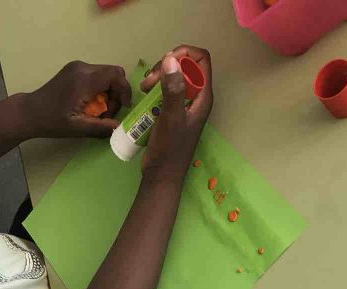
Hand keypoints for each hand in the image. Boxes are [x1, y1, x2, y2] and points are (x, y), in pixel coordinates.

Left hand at [24, 61, 131, 139]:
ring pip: (105, 74)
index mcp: (84, 80)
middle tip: (108, 112)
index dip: (125, 91)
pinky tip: (90, 103)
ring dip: (108, 92)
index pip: (116, 76)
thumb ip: (101, 127)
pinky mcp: (74, 69)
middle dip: (117, 93)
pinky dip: (99, 89)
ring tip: (98, 111)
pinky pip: (96, 75)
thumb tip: (120, 127)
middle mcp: (83, 67)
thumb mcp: (78, 128)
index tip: (124, 107)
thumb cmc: (52, 121)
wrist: (30, 112)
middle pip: (113, 73)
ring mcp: (78, 66)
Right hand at [139, 46, 212, 183]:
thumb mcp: (171, 118)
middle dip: (166, 67)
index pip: (201, 60)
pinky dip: (155, 89)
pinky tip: (144, 96)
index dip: (185, 54)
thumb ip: (173, 89)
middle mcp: (196, 99)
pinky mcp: (172, 113)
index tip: (165, 63)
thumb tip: (171, 59)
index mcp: (203, 97)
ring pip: (174, 78)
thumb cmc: (169, 150)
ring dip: (158, 77)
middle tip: (149, 82)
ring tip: (143, 89)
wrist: (161, 177)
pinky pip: (166, 92)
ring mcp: (184, 106)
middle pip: (186, 67)